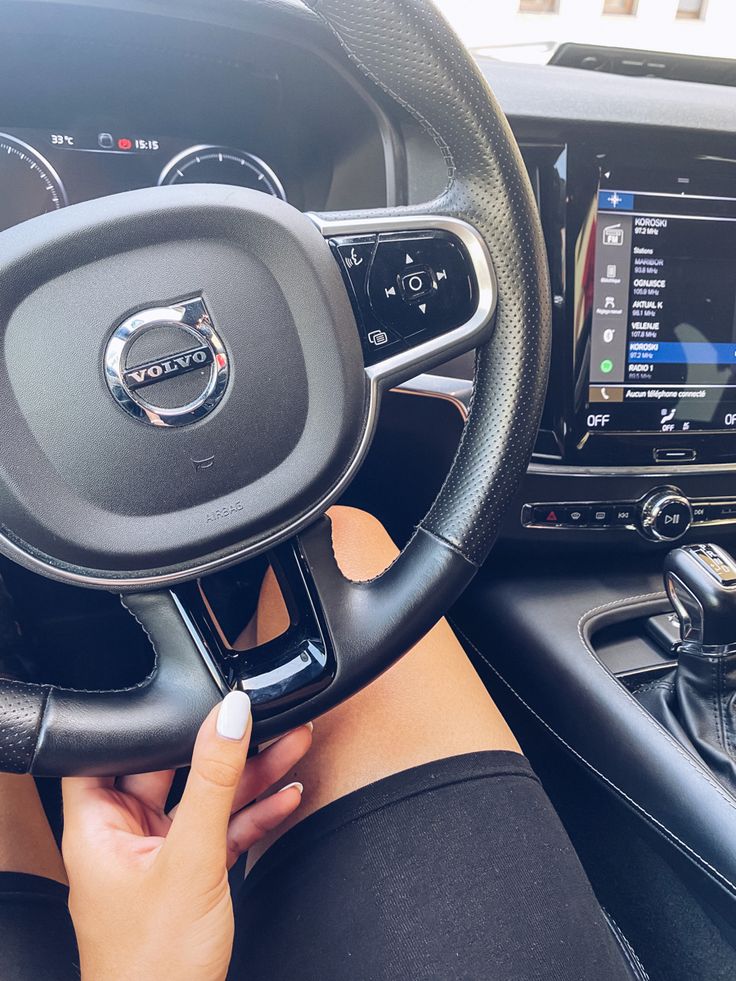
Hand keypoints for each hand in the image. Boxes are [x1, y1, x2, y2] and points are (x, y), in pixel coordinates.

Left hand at [62, 692, 311, 980]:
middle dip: (220, 743)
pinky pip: (224, 830)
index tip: (185, 693)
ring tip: (291, 743)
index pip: (109, 752)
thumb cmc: (153, 966)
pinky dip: (254, 814)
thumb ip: (213, 784)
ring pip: (205, 798)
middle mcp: (125, 835)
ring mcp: (160, 856)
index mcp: (98, 826)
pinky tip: (286, 795)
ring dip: (249, 775)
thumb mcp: (191, 859)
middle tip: (260, 717)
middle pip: (170, 769)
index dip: (142, 721)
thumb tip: (228, 718)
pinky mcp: (190, 876)